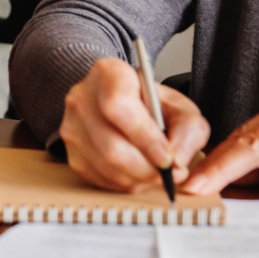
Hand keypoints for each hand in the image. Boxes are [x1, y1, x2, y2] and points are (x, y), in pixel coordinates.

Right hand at [59, 57, 210, 193]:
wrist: (124, 102)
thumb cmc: (152, 104)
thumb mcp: (180, 107)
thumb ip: (187, 131)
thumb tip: (177, 163)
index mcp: (108, 74)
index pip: (118, 107)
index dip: (145, 138)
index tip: (168, 158)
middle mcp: (82, 98)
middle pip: (111, 146)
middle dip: (146, 169)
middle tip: (170, 175)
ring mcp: (71, 127)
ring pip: (105, 167)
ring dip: (138, 180)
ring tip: (156, 174)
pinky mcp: (70, 153)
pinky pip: (98, 179)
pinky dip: (124, 183)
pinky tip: (138, 173)